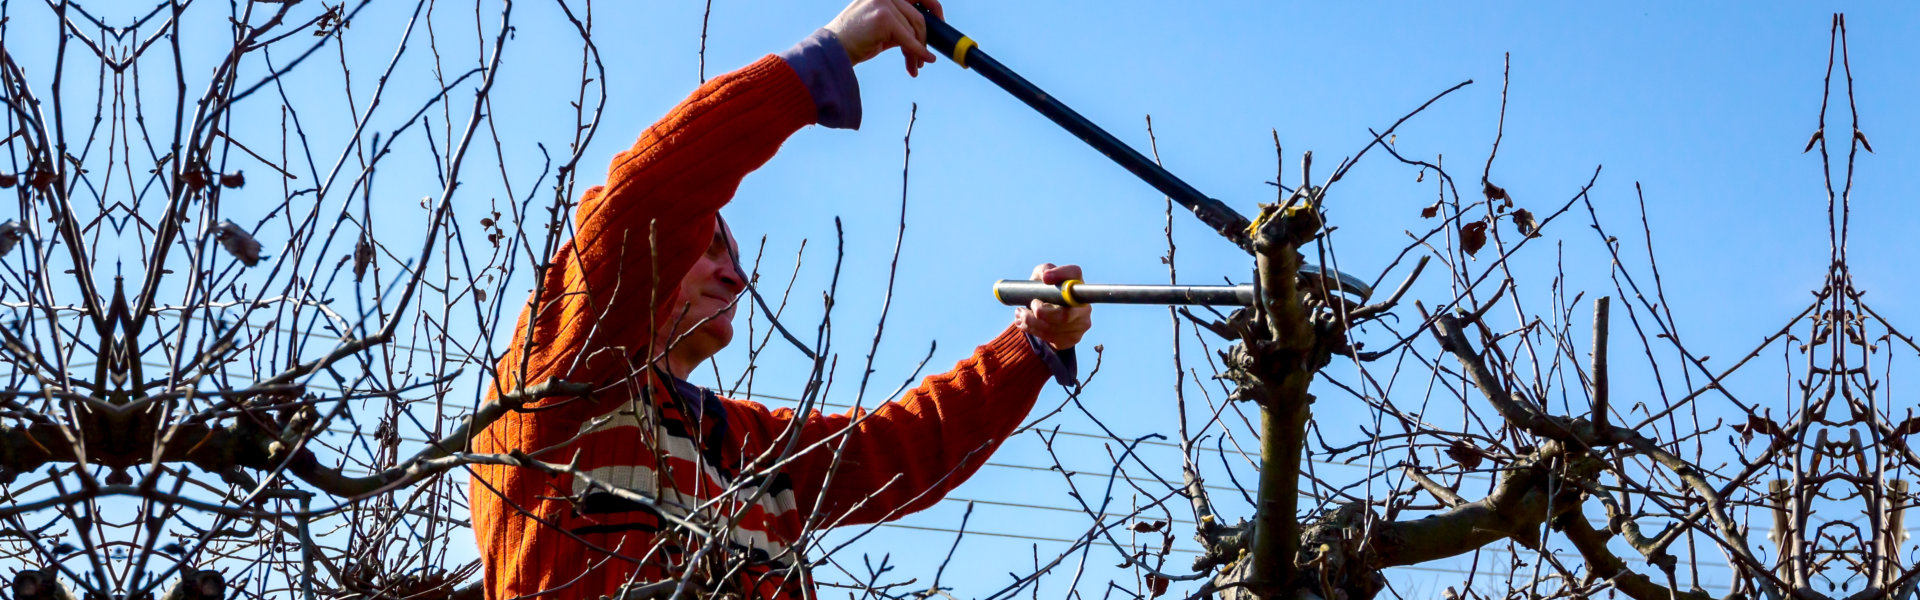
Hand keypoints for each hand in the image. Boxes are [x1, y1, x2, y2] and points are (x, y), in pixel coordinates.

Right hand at [824, 0, 942, 76]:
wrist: (834, 50)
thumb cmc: (856, 40)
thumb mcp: (882, 26)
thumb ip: (901, 23)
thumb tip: (925, 35)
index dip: (933, 6)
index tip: (940, 21)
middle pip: (918, 16)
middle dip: (923, 39)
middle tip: (923, 57)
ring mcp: (884, 2)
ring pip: (914, 30)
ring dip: (917, 51)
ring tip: (914, 66)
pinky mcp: (884, 17)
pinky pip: (908, 39)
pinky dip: (917, 52)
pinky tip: (922, 61)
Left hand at [1016, 263, 1092, 350]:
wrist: (1048, 317)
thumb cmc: (1044, 293)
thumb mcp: (1040, 279)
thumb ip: (1042, 271)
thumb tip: (1046, 276)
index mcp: (1076, 284)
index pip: (1074, 273)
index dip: (1061, 274)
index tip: (1045, 278)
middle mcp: (1084, 305)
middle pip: (1064, 314)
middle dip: (1041, 312)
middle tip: (1030, 305)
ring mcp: (1081, 323)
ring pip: (1054, 328)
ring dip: (1031, 322)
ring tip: (1021, 314)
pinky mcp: (1074, 338)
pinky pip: (1052, 338)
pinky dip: (1034, 330)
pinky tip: (1026, 324)